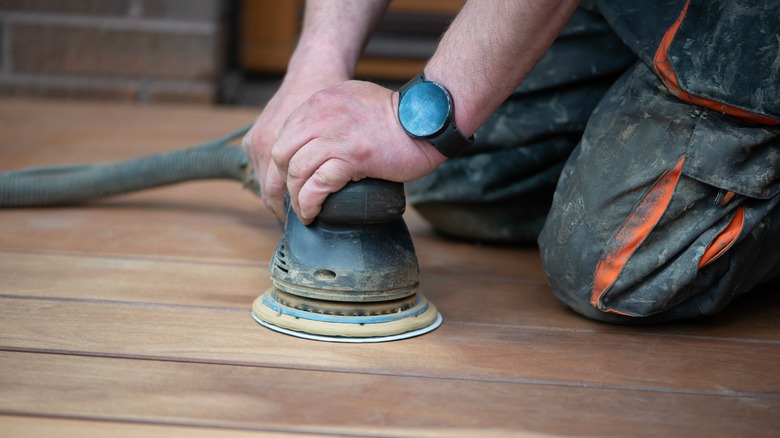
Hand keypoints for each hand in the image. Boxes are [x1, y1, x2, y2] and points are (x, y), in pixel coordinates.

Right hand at [242, 73, 345, 219]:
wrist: (313, 70)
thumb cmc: (330, 105)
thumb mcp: (337, 134)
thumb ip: (335, 161)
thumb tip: (339, 192)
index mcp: (277, 147)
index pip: (278, 195)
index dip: (295, 209)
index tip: (309, 220)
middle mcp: (261, 144)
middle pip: (269, 192)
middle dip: (286, 207)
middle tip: (305, 218)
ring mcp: (255, 141)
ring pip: (263, 182)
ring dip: (279, 194)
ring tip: (300, 203)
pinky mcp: (251, 138)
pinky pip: (260, 168)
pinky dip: (274, 178)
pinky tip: (291, 183)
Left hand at [271, 80, 445, 223]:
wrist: (428, 120)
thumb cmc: (398, 117)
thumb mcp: (355, 101)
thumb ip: (332, 114)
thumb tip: (319, 142)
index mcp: (321, 101)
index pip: (285, 134)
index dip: (283, 163)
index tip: (289, 181)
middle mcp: (322, 115)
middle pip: (282, 154)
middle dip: (282, 182)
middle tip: (292, 199)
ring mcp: (336, 136)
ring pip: (296, 172)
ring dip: (296, 198)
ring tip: (304, 212)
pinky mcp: (352, 157)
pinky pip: (317, 186)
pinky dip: (310, 203)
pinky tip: (313, 213)